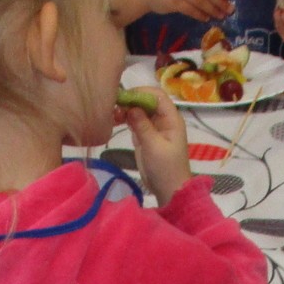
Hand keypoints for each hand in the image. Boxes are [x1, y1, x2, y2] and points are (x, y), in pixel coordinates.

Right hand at [122, 90, 191, 205]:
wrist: (169, 190)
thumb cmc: (166, 169)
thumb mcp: (154, 146)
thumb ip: (142, 125)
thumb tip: (130, 107)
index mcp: (171, 119)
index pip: (157, 96)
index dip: (141, 93)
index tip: (124, 98)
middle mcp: (163, 119)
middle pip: (146, 101)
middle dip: (131, 100)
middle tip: (114, 106)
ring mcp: (153, 127)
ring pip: (139, 110)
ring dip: (125, 109)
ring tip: (112, 115)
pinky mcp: (145, 136)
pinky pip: (134, 121)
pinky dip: (125, 119)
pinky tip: (113, 120)